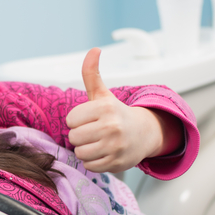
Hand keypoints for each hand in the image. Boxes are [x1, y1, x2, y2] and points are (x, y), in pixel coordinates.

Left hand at [65, 48, 171, 173]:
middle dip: (80, 136)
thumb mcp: (102, 94)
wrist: (144, 133)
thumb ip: (92, 73)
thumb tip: (94, 49)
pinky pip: (89, 165)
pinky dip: (93, 161)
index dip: (77, 120)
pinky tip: (104, 152)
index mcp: (105, 108)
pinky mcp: (117, 163)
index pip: (71, 120)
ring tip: (98, 142)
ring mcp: (115, 146)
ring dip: (85, 150)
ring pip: (80, 153)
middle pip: (74, 138)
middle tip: (93, 132)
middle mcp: (111, 127)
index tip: (89, 119)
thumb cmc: (115, 113)